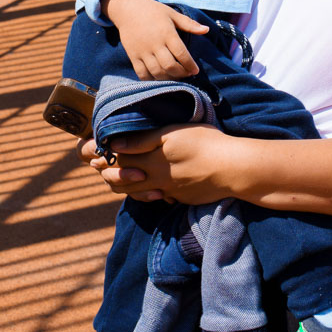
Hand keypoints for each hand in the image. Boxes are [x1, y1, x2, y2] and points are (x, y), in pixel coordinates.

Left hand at [98, 124, 247, 204]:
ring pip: (140, 194)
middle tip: (106, 165)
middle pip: (124, 184)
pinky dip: (152, 191)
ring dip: (130, 185)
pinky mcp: (183, 197)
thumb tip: (115, 146)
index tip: (99, 152)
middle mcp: (156, 181)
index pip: (119, 163)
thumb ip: (142, 141)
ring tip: (129, 174)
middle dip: (112, 175)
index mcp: (151, 163)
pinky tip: (157, 182)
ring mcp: (170, 192)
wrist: (232, 168)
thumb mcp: (171, 133)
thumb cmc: (203, 143)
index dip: (107, 157)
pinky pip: (160, 197)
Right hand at [104, 0, 208, 79]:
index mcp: (167, 33)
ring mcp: (142, 51)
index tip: (195, 70)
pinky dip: (151, 80)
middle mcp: (155, 44)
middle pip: (170, 66)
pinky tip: (159, 78)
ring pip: (157, 72)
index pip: (181, 53)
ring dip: (168, 78)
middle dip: (181, 73)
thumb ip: (189, 24)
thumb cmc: (153, 11)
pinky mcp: (133, 56)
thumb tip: (206, 30)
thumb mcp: (172, 14)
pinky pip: (142, 73)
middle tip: (187, 74)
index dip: (190, 65)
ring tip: (175, 77)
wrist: (128, 9)